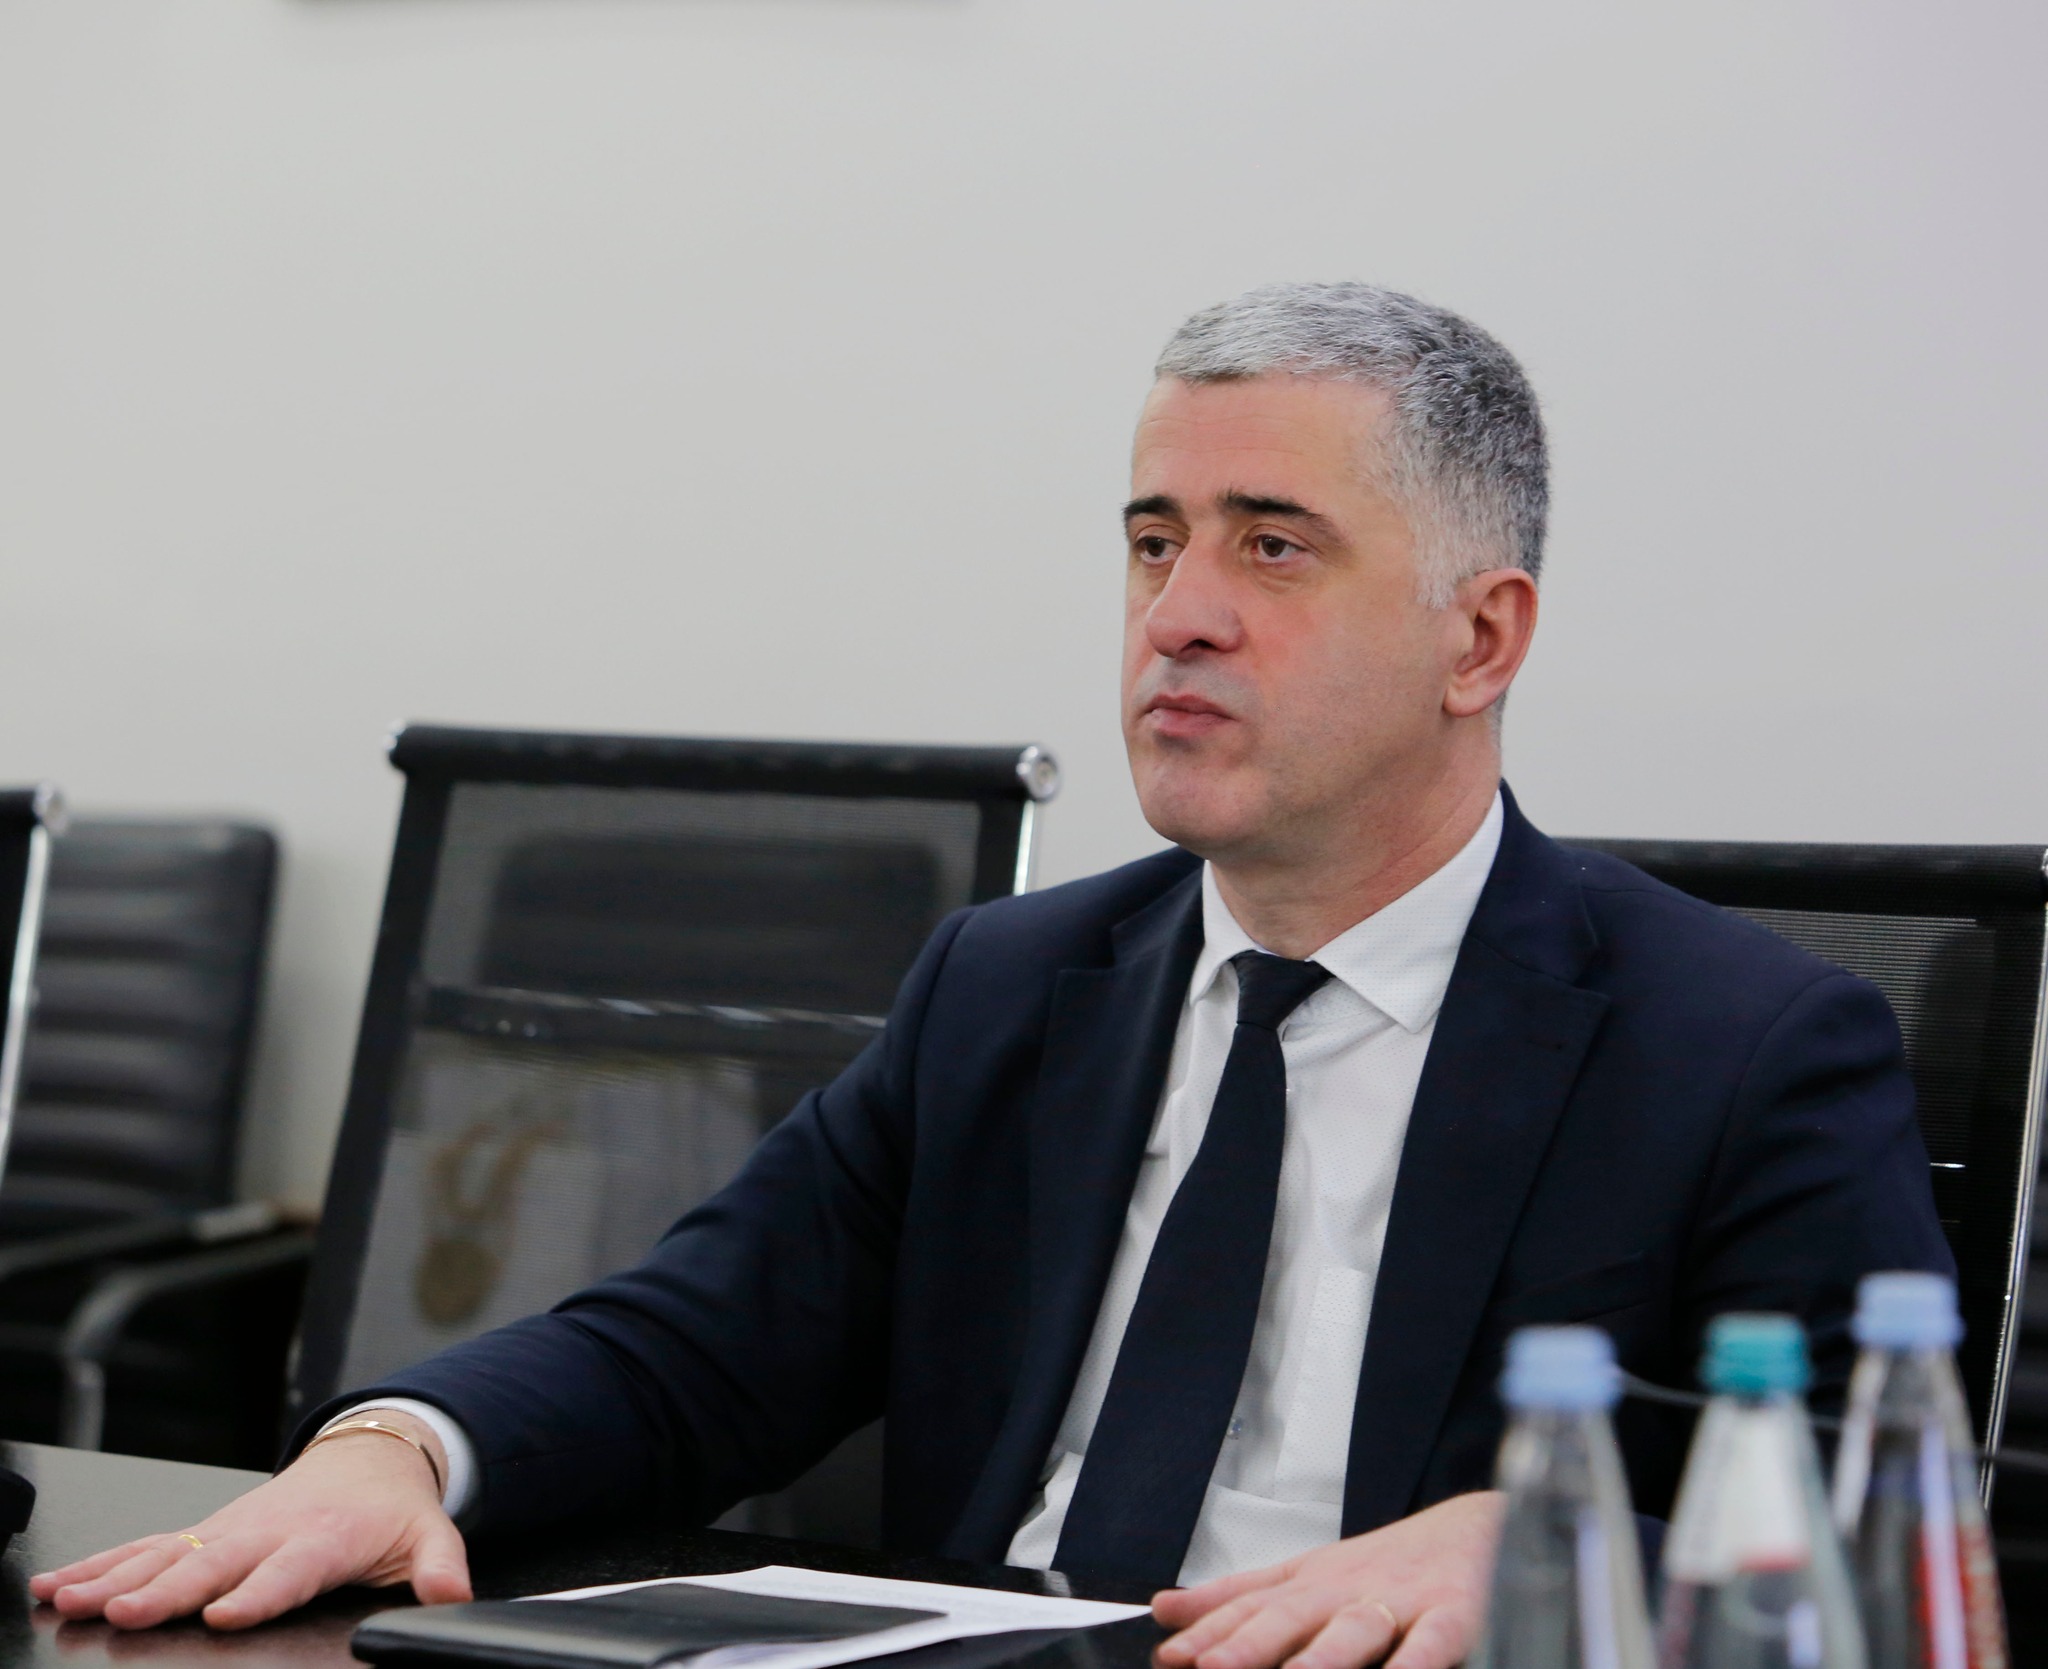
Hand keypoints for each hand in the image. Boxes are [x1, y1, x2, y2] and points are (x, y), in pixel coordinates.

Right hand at [28, 1413, 469, 1630]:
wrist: (367, 1459)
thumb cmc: (393, 1507)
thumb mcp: (428, 1533)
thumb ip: (439, 1566)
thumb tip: (453, 1595)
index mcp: (322, 1538)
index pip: (288, 1570)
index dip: (257, 1592)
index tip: (224, 1615)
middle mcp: (268, 1531)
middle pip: (213, 1563)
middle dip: (167, 1589)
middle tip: (125, 1612)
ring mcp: (230, 1530)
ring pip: (167, 1554)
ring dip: (117, 1577)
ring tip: (73, 1599)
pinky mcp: (205, 1533)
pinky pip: (148, 1548)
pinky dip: (102, 1564)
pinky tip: (61, 1583)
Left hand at [1151, 1492, 1504, 1668]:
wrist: (1477, 1529)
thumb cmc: (1385, 1565)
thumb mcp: (1305, 1574)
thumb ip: (1236, 1597)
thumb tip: (1164, 1609)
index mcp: (1309, 1582)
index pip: (1251, 1608)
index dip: (1210, 1633)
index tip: (1170, 1656)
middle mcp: (1345, 1589)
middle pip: (1292, 1617)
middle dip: (1248, 1645)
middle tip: (1209, 1668)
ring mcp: (1399, 1602)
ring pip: (1355, 1630)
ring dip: (1322, 1657)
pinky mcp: (1453, 1614)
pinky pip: (1433, 1642)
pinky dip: (1416, 1662)